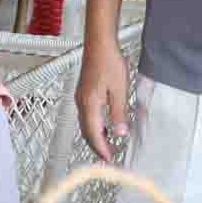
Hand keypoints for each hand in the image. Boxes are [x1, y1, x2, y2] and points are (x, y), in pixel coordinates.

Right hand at [78, 38, 131, 163]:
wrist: (99, 43)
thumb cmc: (109, 62)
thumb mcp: (119, 90)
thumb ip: (119, 113)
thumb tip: (120, 133)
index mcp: (89, 105)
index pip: (94, 134)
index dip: (102, 149)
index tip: (110, 159)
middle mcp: (81, 103)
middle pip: (87, 132)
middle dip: (98, 146)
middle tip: (110, 156)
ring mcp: (81, 97)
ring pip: (86, 124)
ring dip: (96, 136)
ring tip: (109, 144)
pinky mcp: (84, 93)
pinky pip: (87, 115)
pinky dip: (95, 126)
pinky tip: (105, 126)